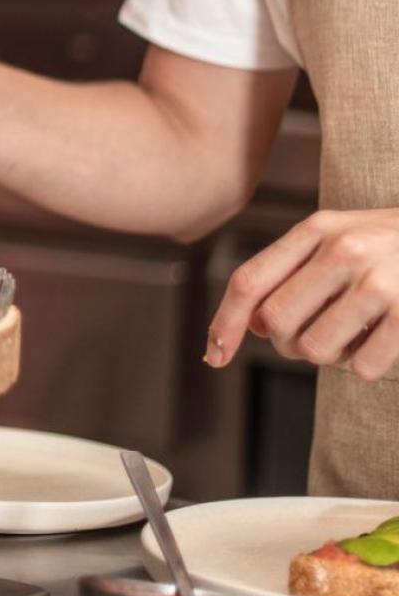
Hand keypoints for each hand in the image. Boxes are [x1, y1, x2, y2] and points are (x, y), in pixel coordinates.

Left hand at [206, 208, 398, 381]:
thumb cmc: (391, 243)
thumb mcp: (336, 238)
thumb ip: (290, 271)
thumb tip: (249, 323)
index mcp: (317, 228)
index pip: (250, 280)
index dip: (224, 323)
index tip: (214, 355)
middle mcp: (343, 249)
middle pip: (277, 323)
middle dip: (288, 343)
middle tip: (314, 336)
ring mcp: (379, 280)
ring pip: (316, 350)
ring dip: (330, 356)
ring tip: (354, 334)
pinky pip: (363, 367)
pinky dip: (367, 366)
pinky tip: (383, 340)